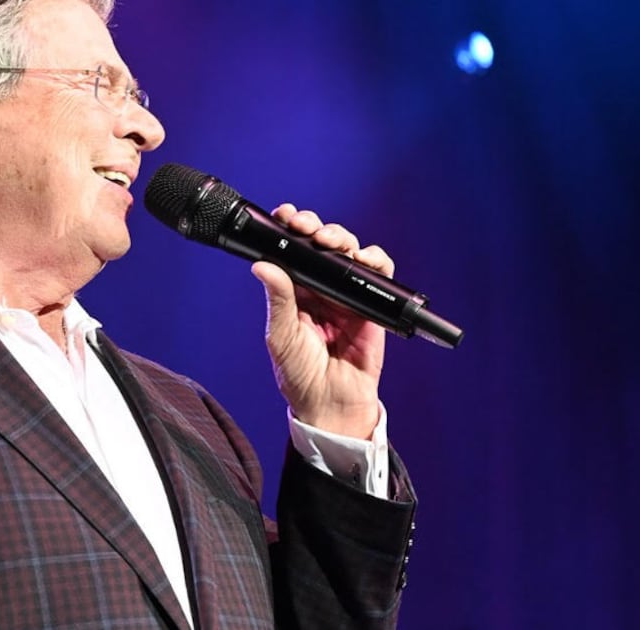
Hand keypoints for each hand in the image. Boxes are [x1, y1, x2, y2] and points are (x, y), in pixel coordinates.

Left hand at [251, 204, 394, 439]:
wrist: (332, 406)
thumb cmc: (301, 376)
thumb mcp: (282, 336)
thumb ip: (278, 300)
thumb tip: (262, 266)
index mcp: (293, 292)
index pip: (291, 251)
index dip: (290, 229)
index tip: (285, 216)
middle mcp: (319, 289)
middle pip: (320, 244)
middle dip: (315, 227)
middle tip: (307, 228)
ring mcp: (345, 294)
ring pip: (348, 251)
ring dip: (342, 238)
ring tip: (331, 242)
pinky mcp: (371, 304)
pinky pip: (377, 273)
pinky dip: (374, 259)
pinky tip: (363, 259)